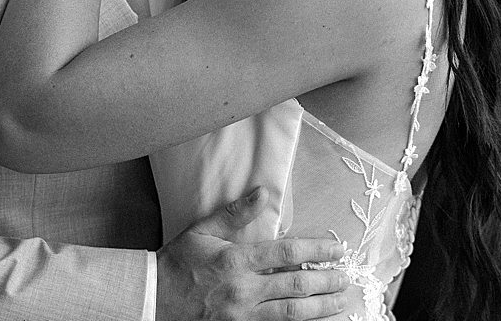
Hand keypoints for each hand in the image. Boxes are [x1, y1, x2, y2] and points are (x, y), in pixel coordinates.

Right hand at [155, 190, 355, 320]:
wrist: (153, 299)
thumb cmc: (178, 263)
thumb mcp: (203, 231)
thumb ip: (235, 213)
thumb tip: (263, 193)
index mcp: (237, 261)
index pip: (287, 254)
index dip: (317, 251)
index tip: (337, 249)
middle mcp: (244, 290)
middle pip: (297, 286)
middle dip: (327, 281)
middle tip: (346, 277)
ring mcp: (243, 316)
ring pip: (292, 313)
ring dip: (321, 307)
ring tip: (341, 301)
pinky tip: (315, 320)